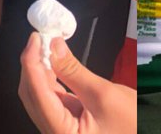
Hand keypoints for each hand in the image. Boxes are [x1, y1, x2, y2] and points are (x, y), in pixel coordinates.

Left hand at [18, 32, 136, 133]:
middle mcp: (54, 133)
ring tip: (45, 44)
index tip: (35, 37)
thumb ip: (73, 71)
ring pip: (38, 96)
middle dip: (33, 64)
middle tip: (40, 36)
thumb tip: (53, 45)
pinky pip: (50, 98)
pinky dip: (49, 78)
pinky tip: (52, 60)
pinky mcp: (65, 122)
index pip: (37, 94)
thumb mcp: (103, 94)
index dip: (31, 63)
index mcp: (61, 133)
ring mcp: (58, 128)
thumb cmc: (129, 122)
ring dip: (39, 69)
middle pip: (32, 95)